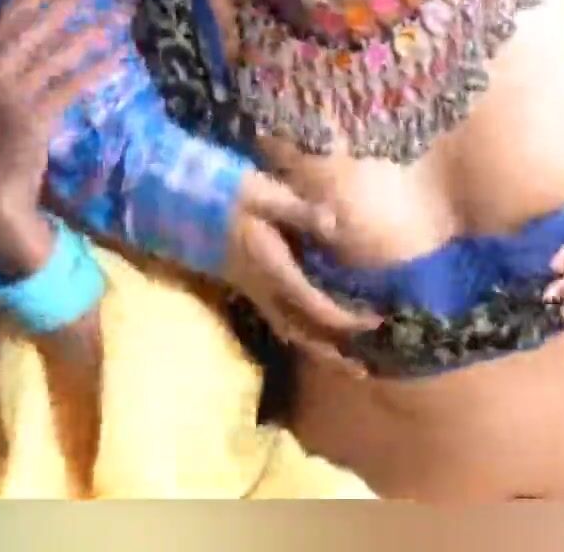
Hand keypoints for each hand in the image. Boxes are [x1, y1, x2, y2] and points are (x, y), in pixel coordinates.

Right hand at [0, 0, 122, 278]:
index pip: (6, 20)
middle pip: (32, 28)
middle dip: (62, 1)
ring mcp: (10, 96)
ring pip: (57, 54)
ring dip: (91, 31)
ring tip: (116, 13)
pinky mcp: (34, 117)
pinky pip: (72, 86)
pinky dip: (97, 69)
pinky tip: (119, 56)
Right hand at [222, 176, 380, 375]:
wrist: (187, 205)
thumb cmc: (232, 197)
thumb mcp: (266, 195)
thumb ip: (299, 211)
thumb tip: (333, 222)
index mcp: (273, 269)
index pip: (314, 305)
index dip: (345, 320)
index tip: (376, 323)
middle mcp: (265, 290)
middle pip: (303, 333)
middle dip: (336, 353)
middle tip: (370, 368)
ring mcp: (257, 295)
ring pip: (292, 333)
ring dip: (322, 353)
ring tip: (353, 367)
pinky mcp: (254, 293)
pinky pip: (283, 324)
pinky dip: (306, 338)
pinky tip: (323, 342)